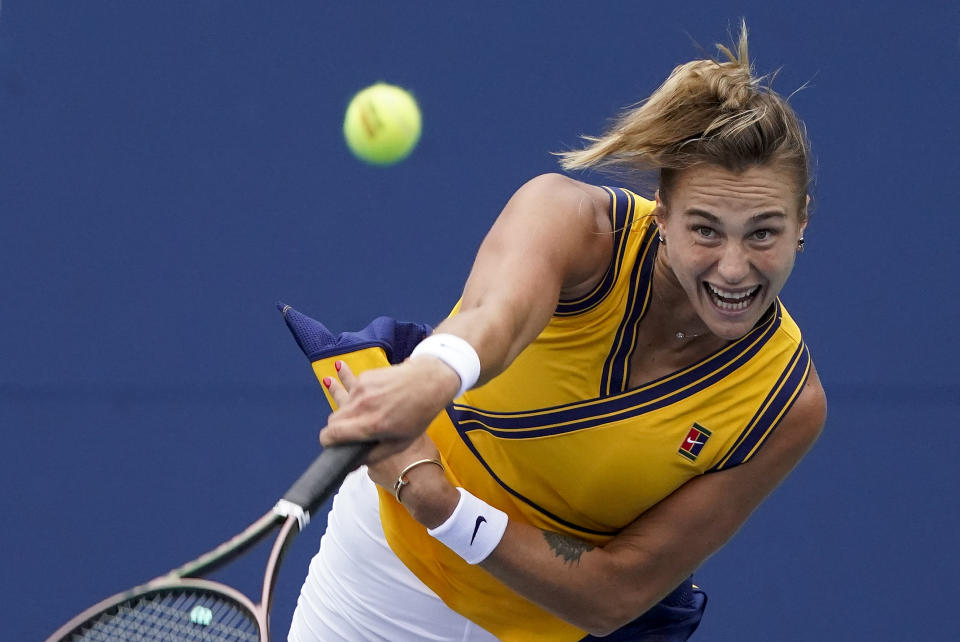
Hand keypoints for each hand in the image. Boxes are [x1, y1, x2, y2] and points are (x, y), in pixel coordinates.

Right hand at [320, 358, 459, 462]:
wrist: (428, 381)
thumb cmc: (417, 414)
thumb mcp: (400, 442)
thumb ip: (373, 455)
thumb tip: (351, 464)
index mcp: (371, 424)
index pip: (332, 434)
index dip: (327, 442)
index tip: (331, 445)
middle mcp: (362, 405)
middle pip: (333, 420)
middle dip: (337, 429)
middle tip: (351, 433)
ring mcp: (361, 389)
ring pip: (342, 405)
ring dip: (349, 414)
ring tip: (368, 415)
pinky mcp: (363, 377)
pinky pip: (352, 393)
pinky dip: (358, 400)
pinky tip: (375, 401)